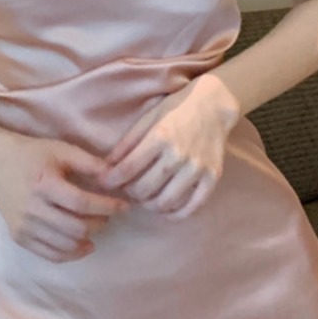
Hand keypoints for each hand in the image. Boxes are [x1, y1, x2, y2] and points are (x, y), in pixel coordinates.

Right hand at [0, 133, 131, 263]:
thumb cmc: (31, 155)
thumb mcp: (60, 149)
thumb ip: (89, 163)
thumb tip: (115, 176)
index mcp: (44, 184)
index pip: (81, 203)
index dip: (106, 207)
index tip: (123, 206)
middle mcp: (32, 208)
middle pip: (75, 227)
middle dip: (99, 224)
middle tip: (107, 216)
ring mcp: (24, 226)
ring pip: (64, 245)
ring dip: (87, 240)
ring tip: (96, 229)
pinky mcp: (19, 237)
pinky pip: (49, 254)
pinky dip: (70, 254)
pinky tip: (82, 245)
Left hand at [99, 75, 241, 217]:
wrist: (214, 105)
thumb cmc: (176, 110)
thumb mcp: (148, 118)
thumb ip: (127, 143)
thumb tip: (106, 167)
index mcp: (160, 136)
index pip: (128, 169)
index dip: (111, 180)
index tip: (104, 183)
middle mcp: (178, 154)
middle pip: (144, 189)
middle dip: (130, 193)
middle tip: (128, 188)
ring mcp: (197, 168)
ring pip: (165, 202)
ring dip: (149, 205)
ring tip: (145, 198)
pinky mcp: (212, 177)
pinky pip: (192, 206)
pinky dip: (175, 214)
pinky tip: (166, 209)